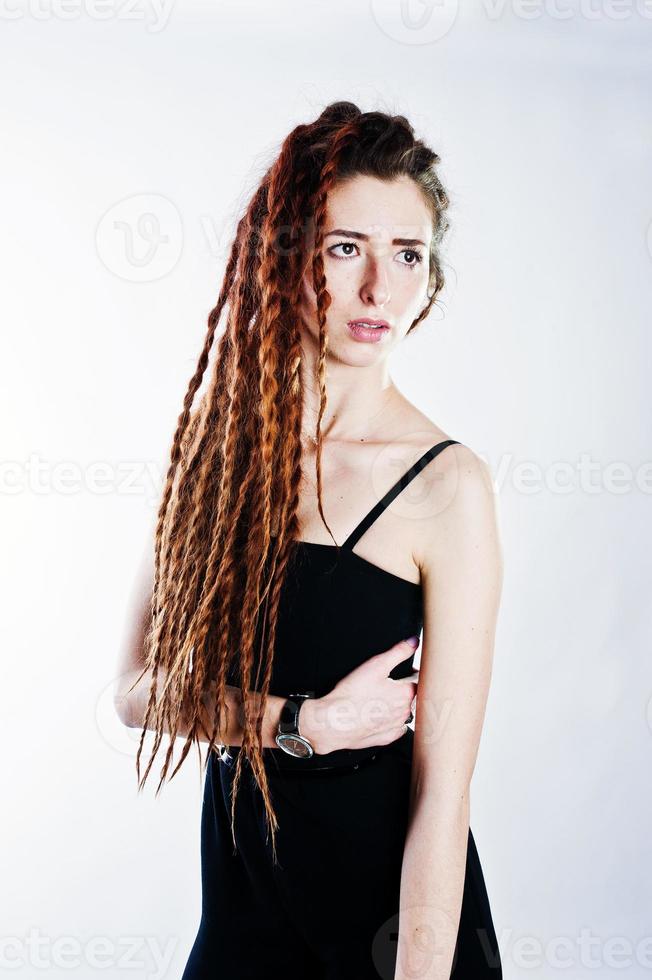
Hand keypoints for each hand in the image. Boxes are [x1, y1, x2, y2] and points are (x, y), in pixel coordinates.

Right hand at [300, 637, 419, 754]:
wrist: (335, 721)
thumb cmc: (353, 694)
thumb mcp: (376, 665)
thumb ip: (398, 652)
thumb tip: (414, 642)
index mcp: (406, 692)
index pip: (419, 679)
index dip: (412, 671)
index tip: (406, 669)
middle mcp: (405, 711)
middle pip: (413, 696)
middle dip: (407, 688)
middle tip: (393, 682)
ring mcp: (396, 726)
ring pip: (405, 712)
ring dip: (400, 705)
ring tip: (385, 698)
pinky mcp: (386, 737)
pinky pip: (396, 728)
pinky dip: (392, 721)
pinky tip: (381, 715)